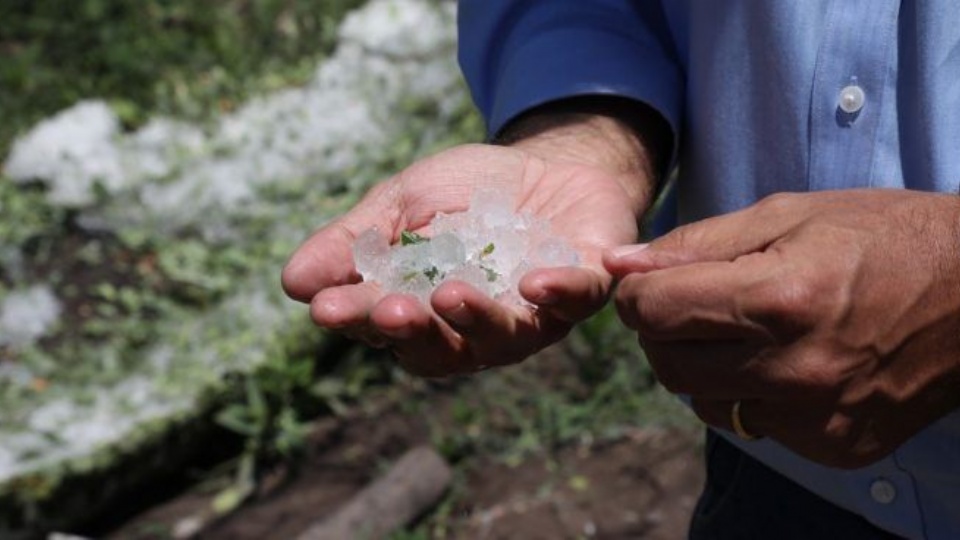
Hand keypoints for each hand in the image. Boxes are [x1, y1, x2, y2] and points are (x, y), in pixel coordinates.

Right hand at [282, 142, 645, 375]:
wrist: (547, 165)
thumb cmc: (466, 194)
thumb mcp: (401, 206)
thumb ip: (354, 243)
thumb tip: (292, 284)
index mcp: (430, 313)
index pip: (387, 327)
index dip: (360, 321)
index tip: (329, 310)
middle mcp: (480, 328)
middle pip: (445, 348)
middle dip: (415, 332)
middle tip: (389, 311)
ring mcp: (536, 313)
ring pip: (507, 336)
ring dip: (478, 320)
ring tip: (449, 296)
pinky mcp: (587, 284)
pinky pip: (577, 299)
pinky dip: (559, 293)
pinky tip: (535, 284)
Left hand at [605, 189, 959, 467]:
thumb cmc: (883, 238)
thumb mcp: (788, 215)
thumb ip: (696, 244)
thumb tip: (619, 264)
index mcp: (778, 300)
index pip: (652, 313)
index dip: (638, 293)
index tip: (653, 281)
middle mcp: (794, 370)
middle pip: (667, 366)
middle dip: (663, 332)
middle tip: (694, 304)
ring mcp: (816, 417)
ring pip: (705, 403)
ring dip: (704, 367)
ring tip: (748, 331)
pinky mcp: (834, 446)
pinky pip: (756, 426)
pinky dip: (751, 395)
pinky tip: (786, 362)